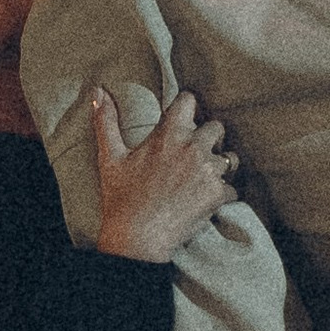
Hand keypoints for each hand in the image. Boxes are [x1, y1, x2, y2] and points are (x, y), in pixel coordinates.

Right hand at [91, 86, 239, 262]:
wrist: (137, 239)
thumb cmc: (121, 199)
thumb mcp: (110, 157)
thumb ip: (106, 121)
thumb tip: (97, 92)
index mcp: (169, 133)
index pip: (189, 100)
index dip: (186, 107)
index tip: (183, 118)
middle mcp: (193, 147)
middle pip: (217, 127)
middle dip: (209, 138)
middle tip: (195, 154)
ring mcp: (208, 171)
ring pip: (230, 158)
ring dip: (220, 165)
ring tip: (203, 178)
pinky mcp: (218, 195)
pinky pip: (232, 188)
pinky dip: (222, 194)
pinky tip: (206, 201)